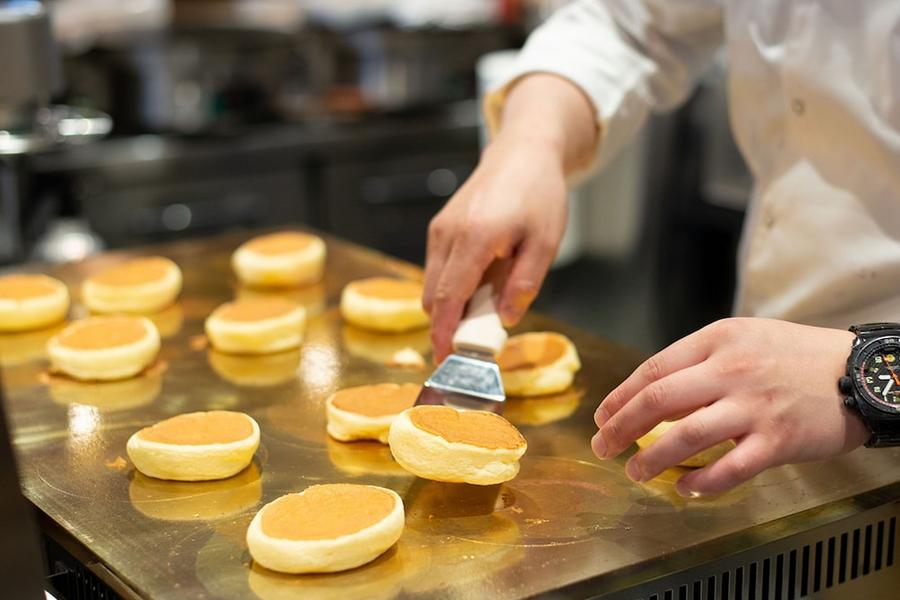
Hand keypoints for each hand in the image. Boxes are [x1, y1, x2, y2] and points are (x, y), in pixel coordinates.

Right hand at [422, 74, 597, 361]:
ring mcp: (439, 230)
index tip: (445, 360)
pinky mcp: (439, 227)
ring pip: (431, 285)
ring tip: (481, 315)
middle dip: (446, 327)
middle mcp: (448, 234)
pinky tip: (479, 288)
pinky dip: (449, 288)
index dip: (444, 334)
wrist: (523, 153)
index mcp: (474, 239)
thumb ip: (524, 284)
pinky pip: (437, 269)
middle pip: (433, 297)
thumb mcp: (544, 243)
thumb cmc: (539, 196)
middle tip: (472, 347)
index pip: (448, 298)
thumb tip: (504, 320)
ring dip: (449, 308)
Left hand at [591, 318, 869, 496]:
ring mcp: (754, 407)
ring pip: (686, 436)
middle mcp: (731, 370)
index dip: (620, 397)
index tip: (603, 416)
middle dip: (621, 428)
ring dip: (652, 459)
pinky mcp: (778, 440)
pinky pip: (729, 468)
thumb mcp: (743, 338)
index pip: (653, 370)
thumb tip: (652, 392)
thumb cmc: (795, 356)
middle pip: (658, 401)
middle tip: (603, 447)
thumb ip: (700, 361)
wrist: (859, 372)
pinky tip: (684, 488)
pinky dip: (701, 482)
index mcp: (718, 340)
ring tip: (635, 472)